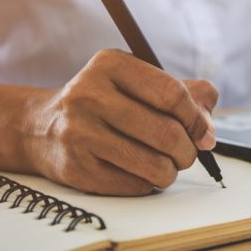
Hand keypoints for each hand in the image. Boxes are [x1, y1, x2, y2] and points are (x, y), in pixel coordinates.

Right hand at [24, 49, 218, 195]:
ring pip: (154, 165)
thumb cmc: (105, 103)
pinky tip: (138, 172)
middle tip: (187, 154)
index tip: (204, 133)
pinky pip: (135, 185)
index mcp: (110, 64)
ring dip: (171, 171)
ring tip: (165, 165)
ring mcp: (80, 133)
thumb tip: (208, 131)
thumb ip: (183, 94)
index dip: (197, 118)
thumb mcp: (137, 82)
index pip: (172, 94)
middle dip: (188, 150)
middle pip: (166, 132)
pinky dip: (148, 183)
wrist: (42, 128)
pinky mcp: (77, 168)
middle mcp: (89, 95)